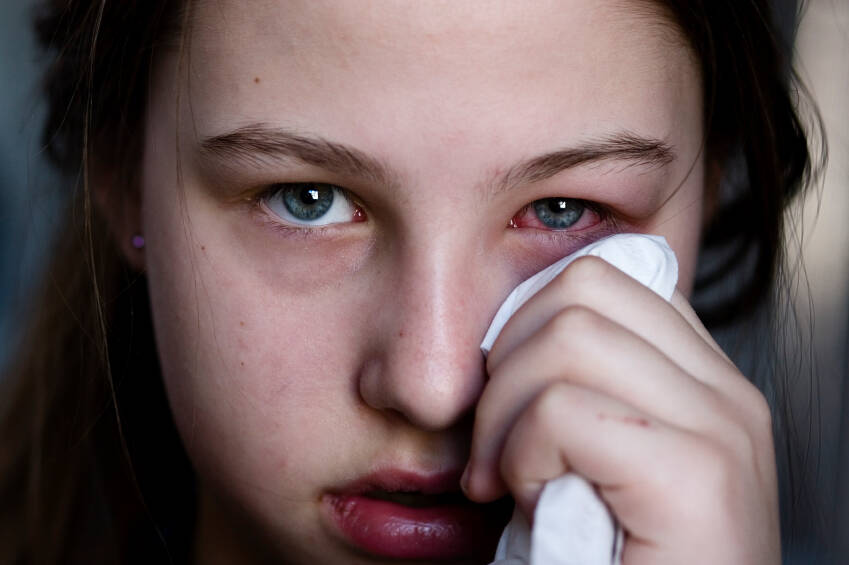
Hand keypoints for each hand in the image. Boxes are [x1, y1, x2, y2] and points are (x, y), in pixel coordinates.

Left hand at [462, 256, 779, 563]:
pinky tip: (525, 502)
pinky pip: (563, 411)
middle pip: (582, 288)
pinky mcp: (695, 480)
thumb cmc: (609, 561)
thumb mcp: (592, 457)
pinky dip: (518, 455)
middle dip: (507, 358)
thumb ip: (579, 386)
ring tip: (506, 477)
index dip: (528, 322)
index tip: (507, 397)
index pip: (605, 278)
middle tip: (494, 441)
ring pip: (566, 336)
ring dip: (504, 411)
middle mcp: (726, 394)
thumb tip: (519, 321)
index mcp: (703, 382)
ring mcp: (721, 431)